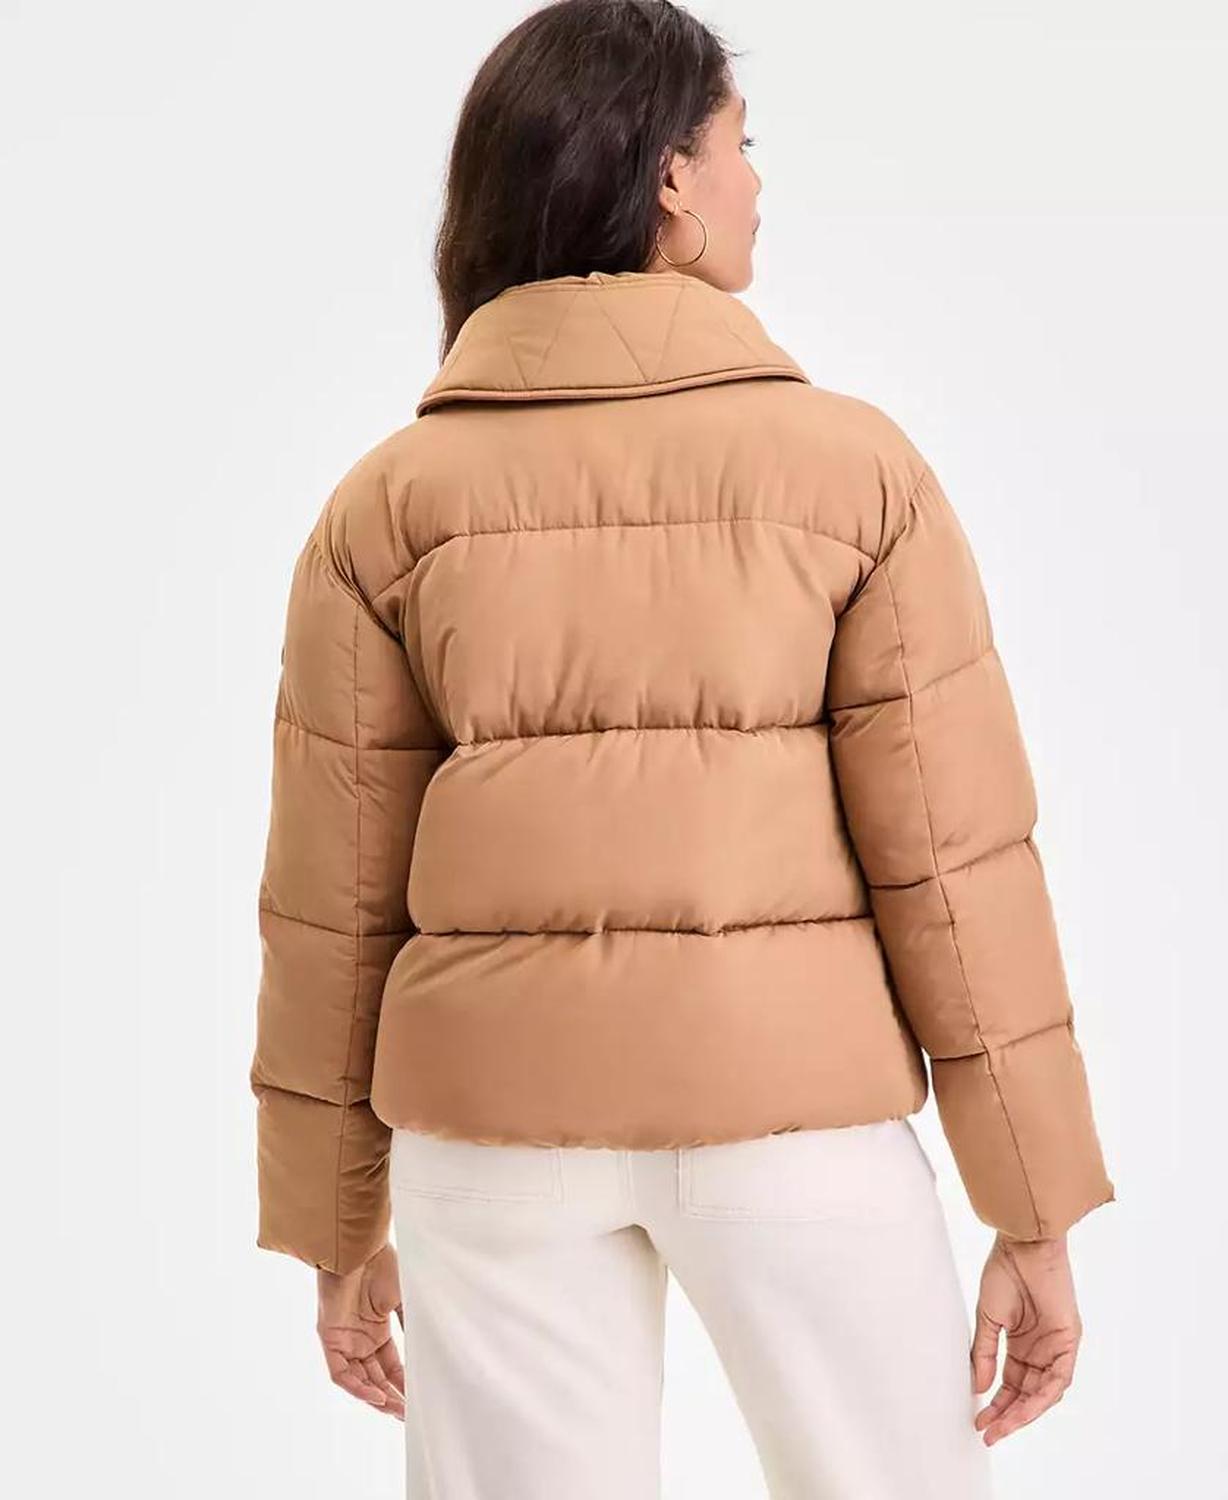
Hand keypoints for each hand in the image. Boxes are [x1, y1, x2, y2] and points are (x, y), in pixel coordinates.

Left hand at [316, 1241, 405, 1418]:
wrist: (360, 1247)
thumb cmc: (382, 1265)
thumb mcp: (404, 1300)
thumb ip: (411, 1327)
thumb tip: (427, 1354)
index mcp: (376, 1329)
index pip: (390, 1366)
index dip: (403, 1384)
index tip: (418, 1401)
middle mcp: (359, 1338)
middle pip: (375, 1378)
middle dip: (392, 1398)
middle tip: (410, 1415)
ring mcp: (344, 1339)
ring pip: (358, 1380)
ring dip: (376, 1397)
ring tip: (397, 1411)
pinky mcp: (329, 1337)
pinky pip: (340, 1372)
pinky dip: (357, 1387)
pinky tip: (376, 1396)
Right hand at [971, 1231, 1081, 1445]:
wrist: (1023, 1245)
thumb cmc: (1005, 1271)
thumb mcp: (989, 1318)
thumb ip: (983, 1353)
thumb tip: (979, 1386)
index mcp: (1021, 1343)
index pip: (1011, 1384)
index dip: (996, 1403)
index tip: (980, 1420)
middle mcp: (1040, 1349)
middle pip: (1027, 1393)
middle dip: (1008, 1415)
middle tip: (990, 1432)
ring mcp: (1056, 1347)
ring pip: (1044, 1392)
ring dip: (1024, 1412)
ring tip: (1003, 1427)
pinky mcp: (1069, 1341)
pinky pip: (1059, 1378)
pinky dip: (1043, 1395)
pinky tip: (1024, 1407)